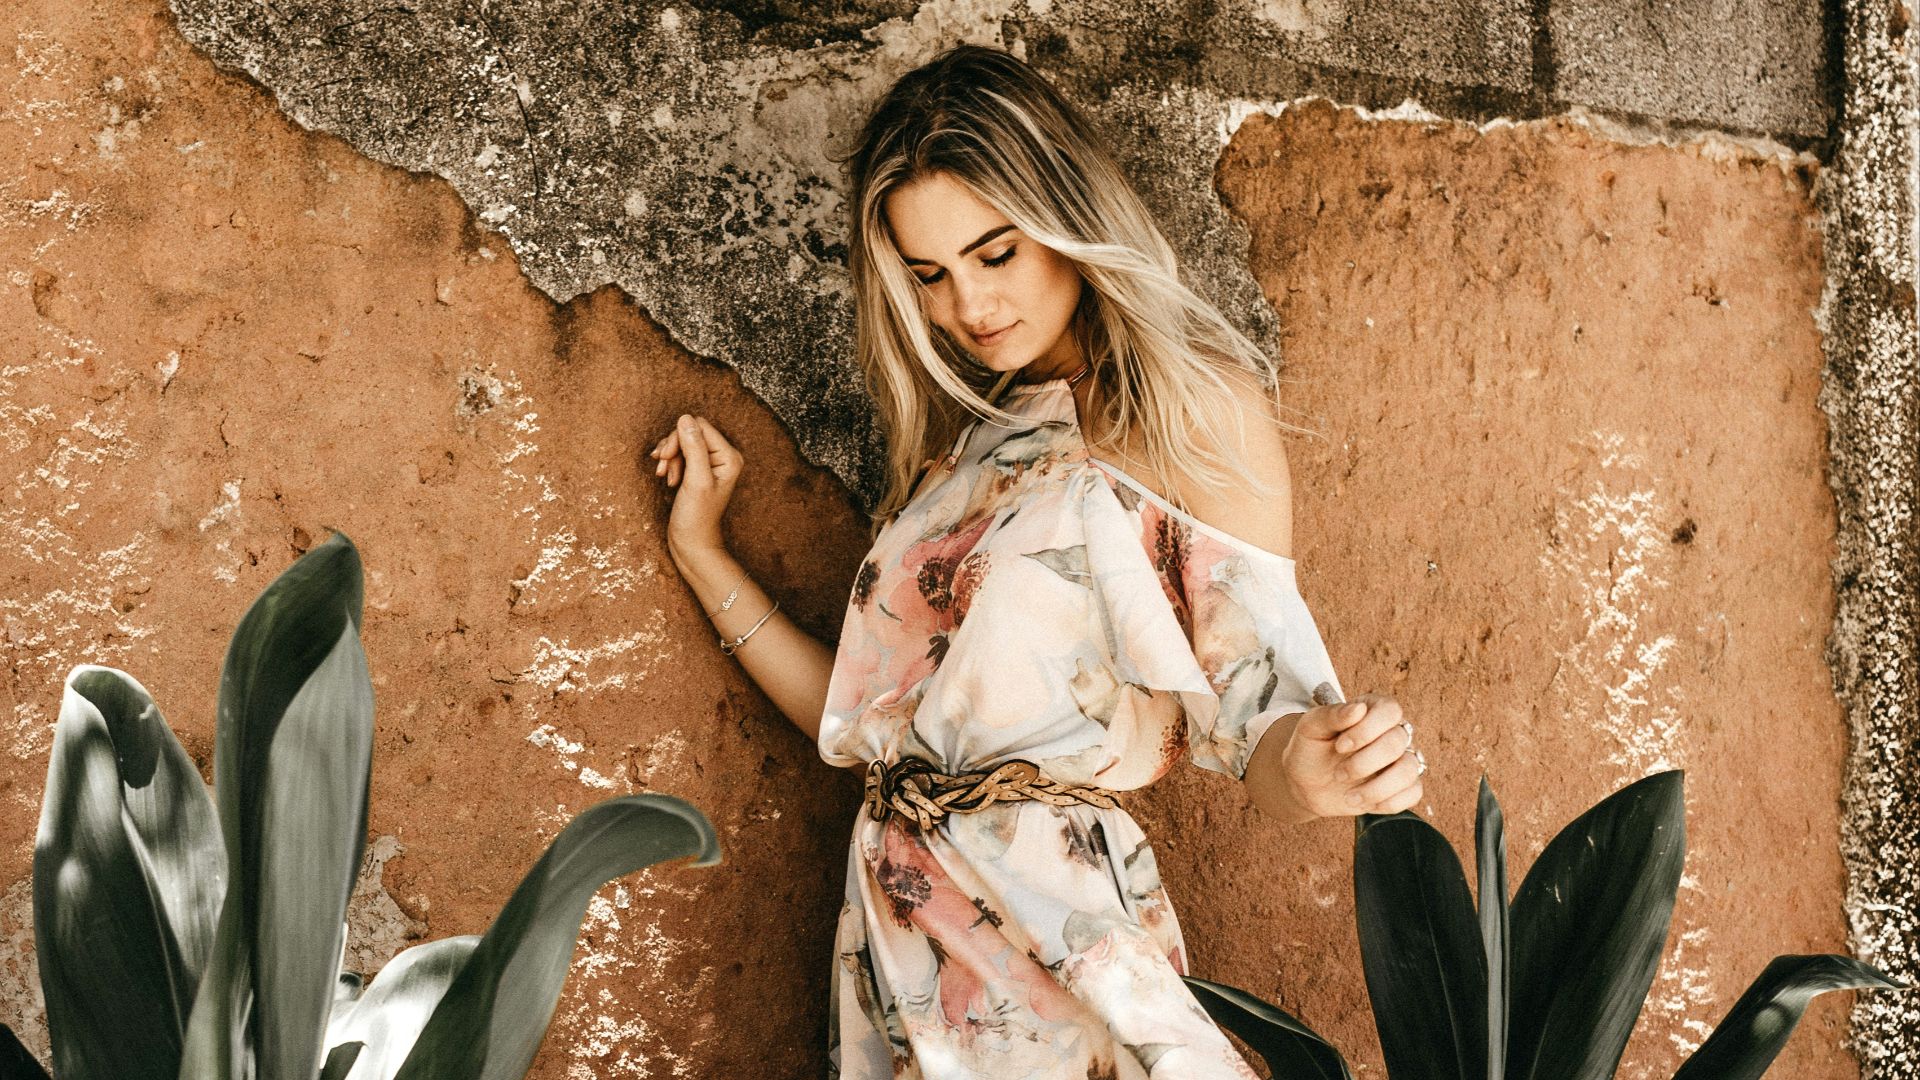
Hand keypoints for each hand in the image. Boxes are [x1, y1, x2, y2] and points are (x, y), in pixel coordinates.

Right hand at [649, 413, 741, 565]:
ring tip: (664, 476)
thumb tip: (685, 418)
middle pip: (689, 432)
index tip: (666, 457)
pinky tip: (665, 477)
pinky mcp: (697, 471)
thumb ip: (694, 448)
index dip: (678, 438)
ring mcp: (709, 463)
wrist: (692, 543)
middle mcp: (722, 456)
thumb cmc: (697, 517)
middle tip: (662, 468)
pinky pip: (679, 454)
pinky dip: (669, 463)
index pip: (699, 426)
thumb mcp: (695, 480)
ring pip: (681, 442)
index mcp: (729, 456)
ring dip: (669, 457)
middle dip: (672, 448)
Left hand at [1278, 688, 1423, 817]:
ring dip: (1377, 787)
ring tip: (1349, 796)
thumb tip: (1358, 708)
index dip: (1367, 729)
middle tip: (1338, 773)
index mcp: (1373, 710)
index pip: (1390, 710)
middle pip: (1397, 742)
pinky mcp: (1402, 787)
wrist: (1305, 784)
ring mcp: (1400, 760)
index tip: (1340, 746)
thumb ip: (1332, 714)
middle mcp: (1392, 732)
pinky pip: (1413, 793)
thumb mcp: (1311, 727)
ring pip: (1409, 769)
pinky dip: (1388, 802)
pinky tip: (1364, 801)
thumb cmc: (1310, 749)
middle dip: (1364, 762)